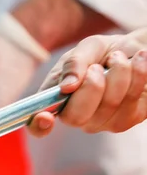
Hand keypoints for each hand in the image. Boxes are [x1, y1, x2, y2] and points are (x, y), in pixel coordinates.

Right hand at [28, 29, 146, 136]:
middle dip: (91, 87)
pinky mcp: (129, 119)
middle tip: (98, 67)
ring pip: (109, 106)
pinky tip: (137, 63)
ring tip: (120, 57)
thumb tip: (66, 86)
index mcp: (55, 100)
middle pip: (76, 117)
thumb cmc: (104, 51)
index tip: (45, 117)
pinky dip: (137, 77)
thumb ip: (75, 63)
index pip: (38, 125)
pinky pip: (132, 104)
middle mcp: (76, 116)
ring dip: (119, 74)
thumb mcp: (87, 48)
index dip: (38, 126)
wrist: (135, 50)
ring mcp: (102, 122)